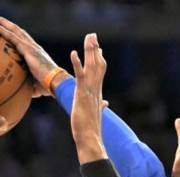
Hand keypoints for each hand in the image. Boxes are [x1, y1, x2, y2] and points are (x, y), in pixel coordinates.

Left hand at [0, 15, 68, 97]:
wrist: (55, 82)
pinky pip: (12, 36)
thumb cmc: (46, 87)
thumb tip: (16, 93)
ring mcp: (30, 46)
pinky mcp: (27, 48)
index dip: (14, 35)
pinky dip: (1, 30)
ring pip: (14, 30)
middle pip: (18, 31)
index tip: (4, 32)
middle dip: (6, 24)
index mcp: (35, 54)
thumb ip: (25, 86)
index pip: (23, 41)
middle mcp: (33, 47)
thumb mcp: (33, 86)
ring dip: (2, 23)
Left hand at [70, 33, 107, 163]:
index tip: (98, 48)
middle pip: (98, 65)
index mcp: (98, 93)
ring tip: (89, 37)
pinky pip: (80, 75)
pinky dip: (77, 63)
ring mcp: (90, 91)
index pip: (100, 72)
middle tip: (93, 35)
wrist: (90, 139)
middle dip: (95, 49)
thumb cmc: (91, 130)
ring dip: (90, 51)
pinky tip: (74, 53)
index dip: (99, 59)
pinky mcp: (83, 94)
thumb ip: (101, 106)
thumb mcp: (95, 114)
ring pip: (92, 66)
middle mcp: (96, 90)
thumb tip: (106, 104)